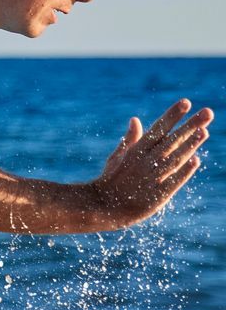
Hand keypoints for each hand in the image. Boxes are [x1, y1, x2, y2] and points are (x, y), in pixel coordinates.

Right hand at [89, 98, 208, 226]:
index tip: (186, 102)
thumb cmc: (111, 181)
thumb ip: (130, 139)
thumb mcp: (117, 157)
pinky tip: (195, 160)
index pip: (158, 128)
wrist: (101, 207)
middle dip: (190, 125)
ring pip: (175, 158)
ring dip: (190, 145)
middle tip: (208, 112)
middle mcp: (145, 161)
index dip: (172, 115)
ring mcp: (152, 177)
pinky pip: (173, 181)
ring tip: (205, 131)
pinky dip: (184, 171)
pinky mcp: (157, 195)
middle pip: (172, 140)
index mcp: (137, 150)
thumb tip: (135, 120)